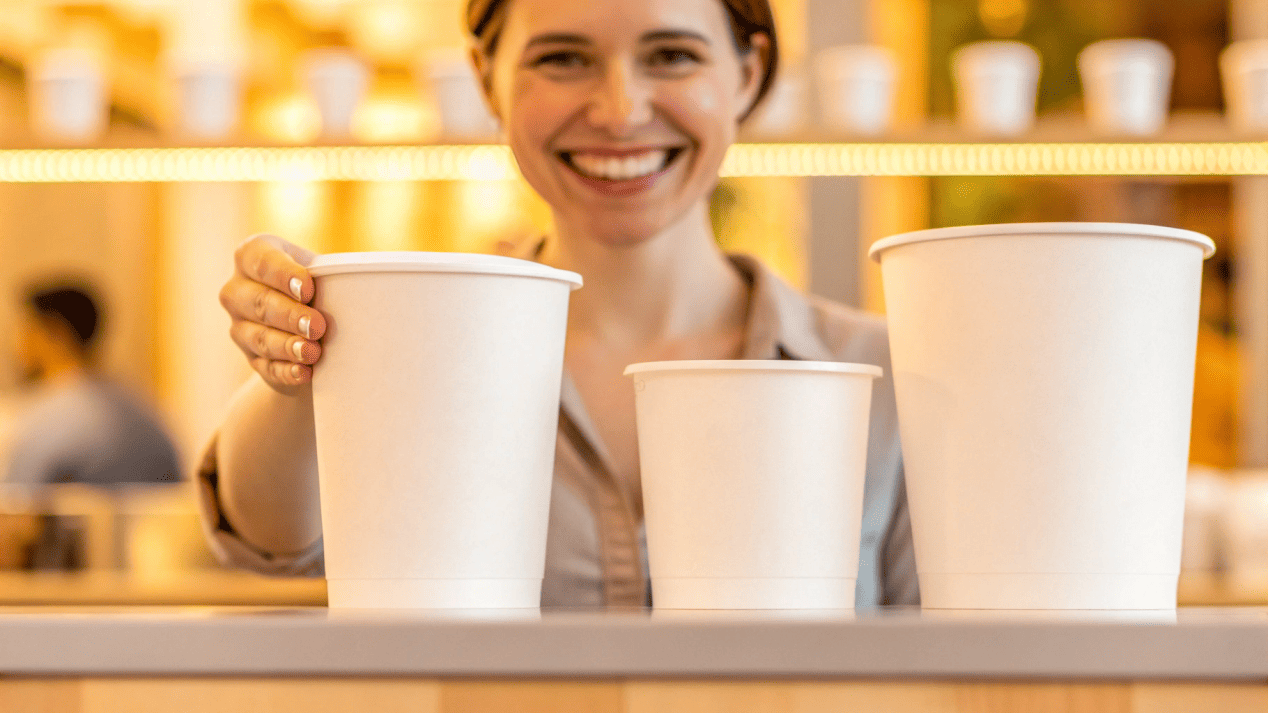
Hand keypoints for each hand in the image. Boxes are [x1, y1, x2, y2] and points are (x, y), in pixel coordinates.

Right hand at [219, 235, 326, 393]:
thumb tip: (364, 282)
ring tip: (313, 352)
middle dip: (289, 315)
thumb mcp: (323, 272)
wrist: (313, 326)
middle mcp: (238, 290)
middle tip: (318, 325)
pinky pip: (266, 366)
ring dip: (287, 346)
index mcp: (252, 256)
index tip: (308, 289)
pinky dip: (286, 371)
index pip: (260, 260)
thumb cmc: (320, 286)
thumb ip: (332, 274)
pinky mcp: (252, 358)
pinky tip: (303, 373)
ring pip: (259, 337)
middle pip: (259, 302)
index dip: (283, 274)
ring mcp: (240, 327)